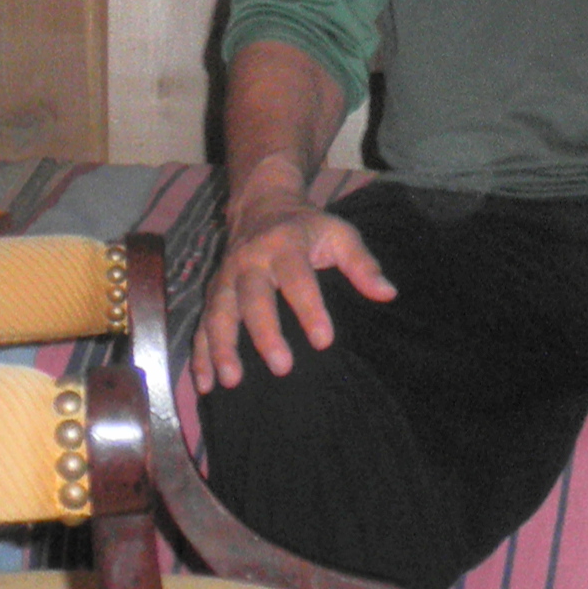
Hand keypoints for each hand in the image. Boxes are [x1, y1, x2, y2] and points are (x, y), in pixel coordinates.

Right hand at [197, 176, 394, 388]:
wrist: (261, 204)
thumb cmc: (308, 227)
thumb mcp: (339, 234)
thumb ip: (362, 264)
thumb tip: (387, 293)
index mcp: (284, 245)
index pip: (297, 278)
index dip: (310, 309)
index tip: (324, 340)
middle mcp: (250, 260)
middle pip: (253, 298)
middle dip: (265, 333)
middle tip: (282, 366)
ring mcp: (226, 277)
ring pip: (219, 312)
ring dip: (222, 347)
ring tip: (232, 380)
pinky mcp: (214, 291)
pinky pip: (202, 323)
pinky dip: (199, 354)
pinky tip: (204, 384)